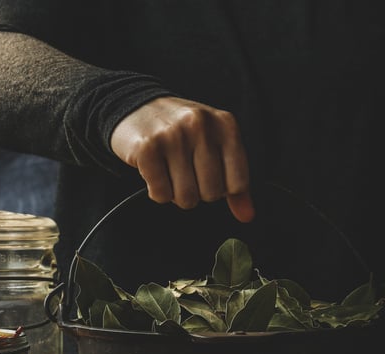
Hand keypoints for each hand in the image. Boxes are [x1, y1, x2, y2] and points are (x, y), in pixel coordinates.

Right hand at [110, 96, 254, 221]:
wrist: (137, 107)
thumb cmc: (182, 132)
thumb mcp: (216, 147)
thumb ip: (235, 182)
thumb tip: (247, 216)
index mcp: (225, 125)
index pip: (238, 183)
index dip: (222, 189)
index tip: (209, 175)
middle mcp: (200, 125)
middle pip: (211, 194)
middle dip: (198, 191)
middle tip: (186, 172)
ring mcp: (173, 134)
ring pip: (186, 198)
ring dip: (176, 194)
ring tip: (170, 171)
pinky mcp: (147, 147)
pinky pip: (161, 194)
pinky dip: (157, 192)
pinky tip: (156, 172)